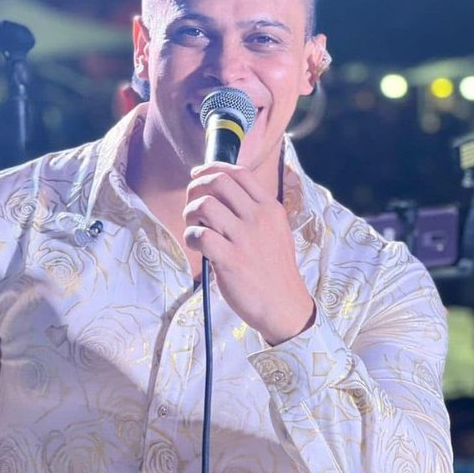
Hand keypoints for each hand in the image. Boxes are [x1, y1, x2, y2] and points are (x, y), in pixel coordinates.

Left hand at [183, 163, 315, 344]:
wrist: (284, 305)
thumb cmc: (273, 269)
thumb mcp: (274, 232)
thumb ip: (252, 211)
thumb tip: (219, 194)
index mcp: (270, 208)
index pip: (239, 173)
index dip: (212, 168)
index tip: (197, 175)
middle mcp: (259, 218)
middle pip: (218, 182)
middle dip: (195, 188)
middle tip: (191, 206)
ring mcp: (245, 238)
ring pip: (205, 205)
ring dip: (190, 213)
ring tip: (193, 227)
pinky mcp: (230, 259)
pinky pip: (199, 235)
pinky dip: (190, 237)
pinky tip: (195, 245)